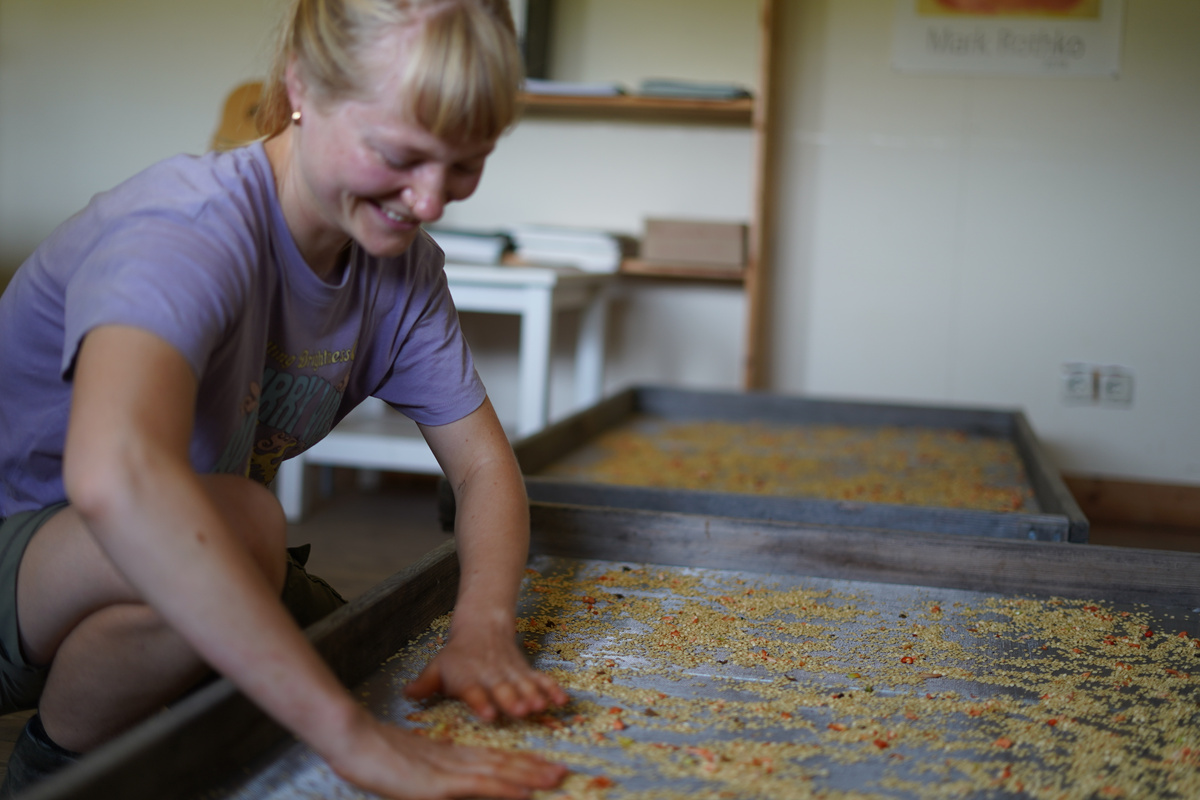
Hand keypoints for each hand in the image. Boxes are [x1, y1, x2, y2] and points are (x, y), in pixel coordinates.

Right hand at [328, 714, 567, 799]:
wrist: (351, 740)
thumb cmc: (372, 754)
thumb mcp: (409, 768)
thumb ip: (432, 774)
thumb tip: (446, 783)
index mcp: (449, 756)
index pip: (493, 760)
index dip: (520, 764)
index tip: (544, 767)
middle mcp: (455, 760)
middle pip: (502, 764)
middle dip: (534, 770)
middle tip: (564, 773)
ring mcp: (448, 771)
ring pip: (498, 773)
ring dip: (529, 777)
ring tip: (556, 778)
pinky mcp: (439, 784)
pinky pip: (479, 786)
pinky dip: (505, 789)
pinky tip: (524, 793)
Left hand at [405, 621, 568, 721]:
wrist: (482, 627)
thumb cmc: (456, 657)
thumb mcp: (436, 667)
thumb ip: (424, 683)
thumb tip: (406, 694)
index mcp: (468, 679)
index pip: (474, 692)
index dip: (481, 703)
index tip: (489, 714)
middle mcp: (491, 678)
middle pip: (503, 690)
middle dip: (513, 700)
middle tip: (522, 711)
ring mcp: (510, 674)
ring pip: (524, 685)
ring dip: (534, 695)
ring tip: (542, 706)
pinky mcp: (525, 672)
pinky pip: (540, 680)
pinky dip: (552, 688)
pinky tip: (562, 700)